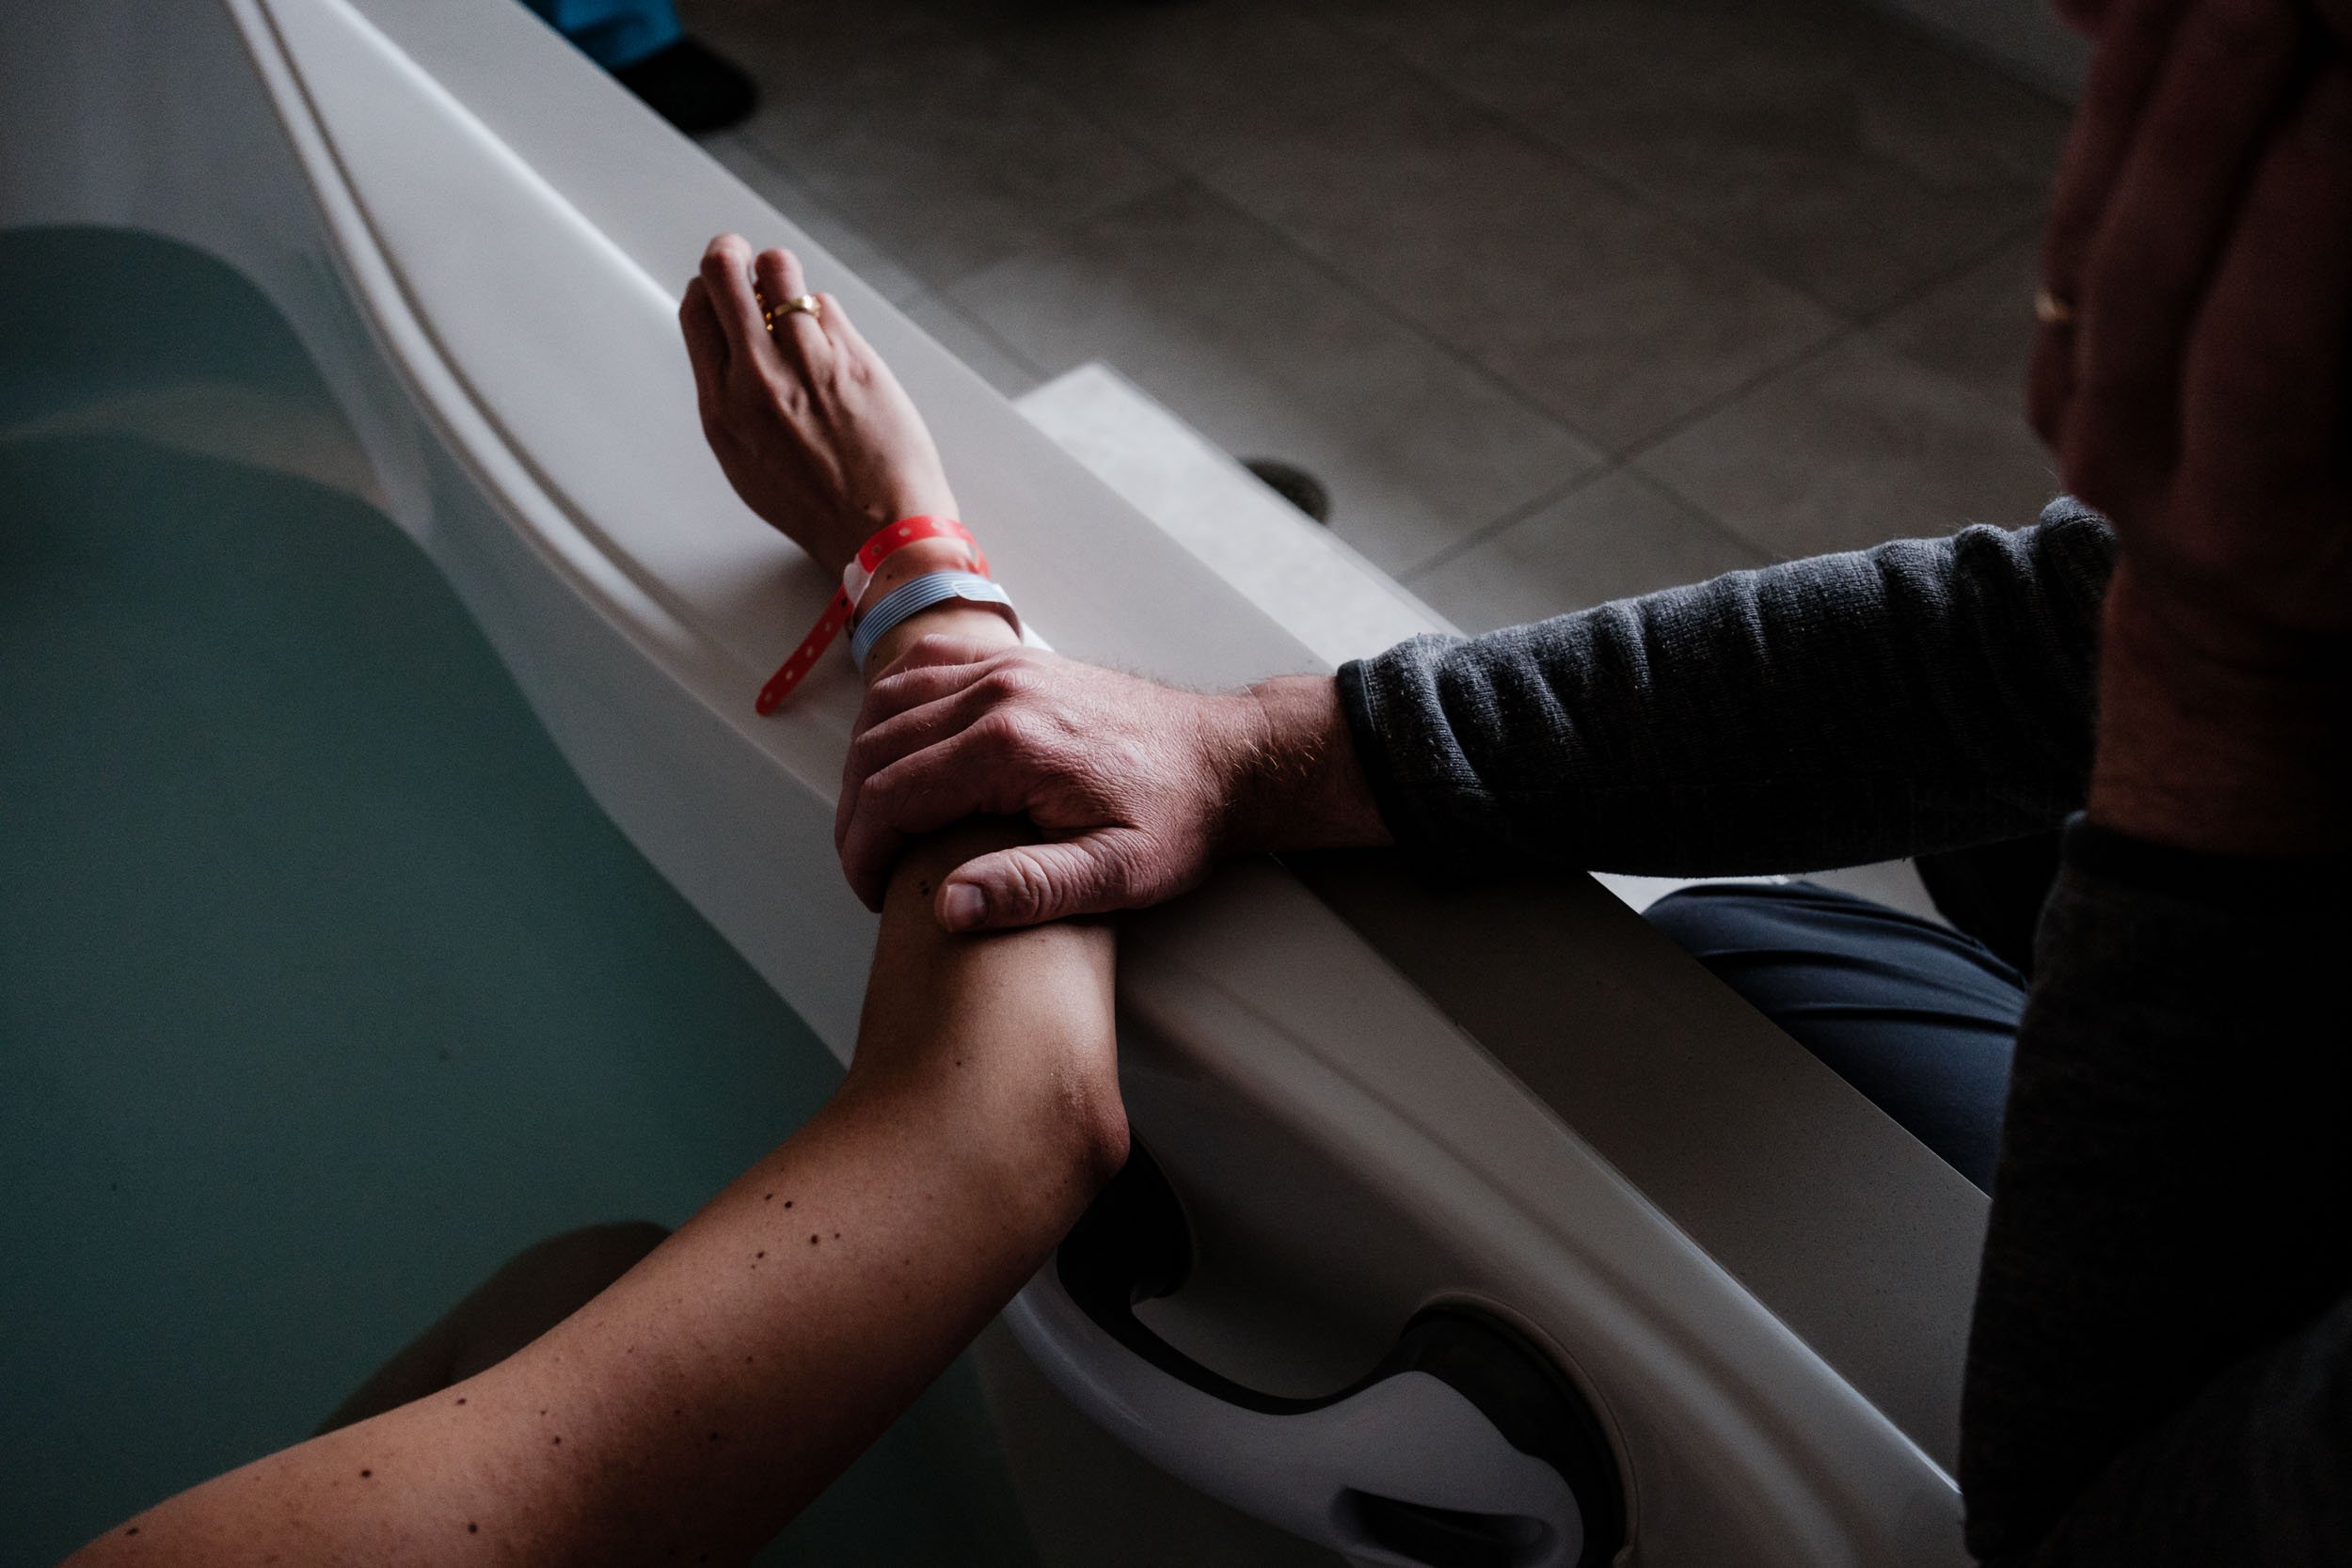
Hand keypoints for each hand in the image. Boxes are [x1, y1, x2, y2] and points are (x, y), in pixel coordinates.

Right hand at [679, 235, 956, 575]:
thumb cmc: (818, 505)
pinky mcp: (852, 356)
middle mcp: (757, 376)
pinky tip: (833, 342)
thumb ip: (732, 400)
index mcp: (722, 406)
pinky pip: (826, 304)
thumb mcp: (744, 459)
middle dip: (731, 253)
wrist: (881, 529)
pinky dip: (824, 314)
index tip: (719, 285)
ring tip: (793, 295)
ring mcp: (807, 360)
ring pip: (779, 271)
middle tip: (743, 255)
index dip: (706, 287)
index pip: (695, 312)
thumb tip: (732, 350)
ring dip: (782, 273)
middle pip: (725, 273)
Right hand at [832, 639, 1268, 925]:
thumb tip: (948, 906)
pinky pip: (928, 667)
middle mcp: (999, 693)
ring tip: (872, 819)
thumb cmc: (1178, 818)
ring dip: (864, 760)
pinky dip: (893, 706)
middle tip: (864, 867)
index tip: (871, 893)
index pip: (893, 794)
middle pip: (877, 746)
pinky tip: (894, 749)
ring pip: (890, 700)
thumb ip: (1032, 890)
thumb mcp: (1119, 873)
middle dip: (855, 814)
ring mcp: (1007, 668)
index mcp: (1011, 746)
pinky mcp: (1018, 662)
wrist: (1226, 758)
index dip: (863, 851)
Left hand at [2031, 7, 2351, 655]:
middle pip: (2152, 276)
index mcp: (2261, 520)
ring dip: (2144, 91)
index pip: (2260, 349)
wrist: (2262, 612)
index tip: (2343, 87)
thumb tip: (2324, 128)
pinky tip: (2144, 14)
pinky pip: (2070, 231)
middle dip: (2209, 119)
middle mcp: (2147, 483)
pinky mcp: (2052, 380)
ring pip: (2092, 243)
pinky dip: (2108, 118)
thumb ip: (2328, 289)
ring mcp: (2080, 431)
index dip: (2303, 211)